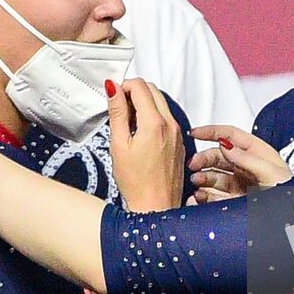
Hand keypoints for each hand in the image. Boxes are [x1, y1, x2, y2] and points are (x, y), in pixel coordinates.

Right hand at [108, 79, 184, 211]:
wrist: (156, 208)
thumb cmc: (137, 183)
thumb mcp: (119, 145)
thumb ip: (117, 113)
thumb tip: (113, 89)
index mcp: (155, 123)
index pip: (140, 86)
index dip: (124, 86)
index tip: (114, 97)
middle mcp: (171, 125)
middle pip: (153, 91)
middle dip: (134, 92)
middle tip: (119, 109)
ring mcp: (178, 133)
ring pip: (161, 104)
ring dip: (144, 105)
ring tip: (128, 125)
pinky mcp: (179, 142)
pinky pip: (167, 119)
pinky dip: (153, 118)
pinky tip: (140, 135)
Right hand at [187, 126, 291, 203]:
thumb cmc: (291, 195)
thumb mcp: (271, 174)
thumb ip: (247, 159)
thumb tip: (225, 145)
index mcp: (258, 153)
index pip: (231, 135)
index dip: (211, 132)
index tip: (193, 133)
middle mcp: (247, 166)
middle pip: (218, 155)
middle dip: (203, 158)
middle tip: (193, 164)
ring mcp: (240, 184)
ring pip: (214, 176)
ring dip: (202, 177)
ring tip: (197, 182)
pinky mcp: (236, 201)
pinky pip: (215, 196)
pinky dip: (204, 195)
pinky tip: (199, 197)